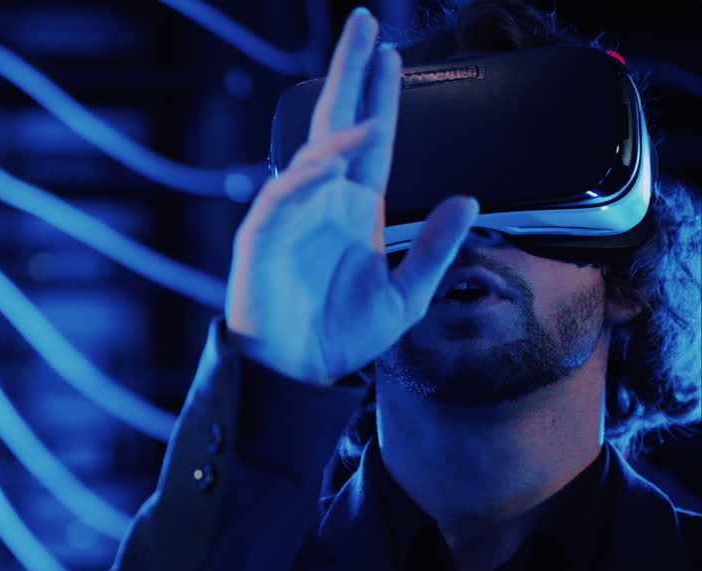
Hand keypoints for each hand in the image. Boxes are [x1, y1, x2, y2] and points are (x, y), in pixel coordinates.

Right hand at [224, 7, 479, 384]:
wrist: (299, 376)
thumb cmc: (341, 335)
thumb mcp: (406, 295)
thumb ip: (434, 248)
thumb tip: (467, 199)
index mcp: (353, 209)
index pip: (370, 140)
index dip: (381, 96)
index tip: (393, 52)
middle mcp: (321, 201)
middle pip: (334, 124)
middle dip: (349, 73)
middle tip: (364, 23)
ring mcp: (289, 216)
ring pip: (311, 156)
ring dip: (339, 128)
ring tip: (370, 105)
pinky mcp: (263, 239)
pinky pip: (283, 199)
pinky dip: (306, 178)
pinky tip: (331, 164)